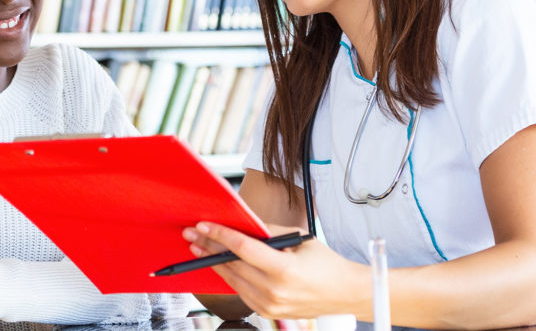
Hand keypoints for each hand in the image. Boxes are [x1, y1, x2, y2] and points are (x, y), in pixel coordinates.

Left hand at [183, 221, 366, 319]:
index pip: (242, 248)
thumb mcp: (298, 238)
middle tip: (192, 233)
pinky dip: (228, 275)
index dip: (220, 235)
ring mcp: (269, 304)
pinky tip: (218, 263)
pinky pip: (240, 290)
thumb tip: (241, 223)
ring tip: (198, 248)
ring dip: (213, 262)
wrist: (344, 293)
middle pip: (231, 264)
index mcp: (283, 270)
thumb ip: (267, 231)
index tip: (204, 225)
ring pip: (231, 279)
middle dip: (209, 247)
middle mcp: (274, 290)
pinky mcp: (266, 311)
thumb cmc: (325, 263)